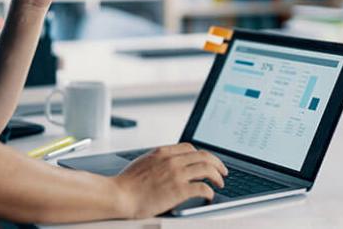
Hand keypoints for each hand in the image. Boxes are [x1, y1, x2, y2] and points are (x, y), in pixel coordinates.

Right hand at [112, 143, 227, 218]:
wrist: (119, 195)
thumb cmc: (127, 183)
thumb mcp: (144, 162)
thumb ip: (159, 160)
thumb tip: (169, 162)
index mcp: (163, 152)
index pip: (191, 148)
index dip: (202, 155)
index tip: (207, 162)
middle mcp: (172, 160)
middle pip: (204, 156)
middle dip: (217, 163)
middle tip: (222, 171)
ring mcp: (176, 174)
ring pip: (207, 169)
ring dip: (217, 176)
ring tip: (220, 183)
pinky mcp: (179, 190)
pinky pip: (202, 188)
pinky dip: (210, 191)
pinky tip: (209, 196)